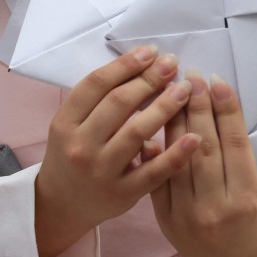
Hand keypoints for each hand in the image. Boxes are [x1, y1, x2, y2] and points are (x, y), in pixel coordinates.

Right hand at [34, 47, 201, 256]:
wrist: (61, 204)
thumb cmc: (71, 155)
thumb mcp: (70, 125)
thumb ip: (98, 101)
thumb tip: (141, 67)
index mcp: (65, 123)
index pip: (96, 85)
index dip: (125, 65)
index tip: (150, 52)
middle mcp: (80, 145)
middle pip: (119, 104)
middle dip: (149, 79)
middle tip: (172, 63)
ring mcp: (101, 171)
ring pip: (137, 132)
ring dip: (165, 107)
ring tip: (185, 89)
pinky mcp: (123, 194)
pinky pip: (154, 171)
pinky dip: (176, 153)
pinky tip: (195, 136)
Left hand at [152, 71, 256, 256]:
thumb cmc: (249, 221)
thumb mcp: (254, 192)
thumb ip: (235, 159)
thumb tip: (209, 113)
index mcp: (246, 198)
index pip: (234, 144)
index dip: (225, 109)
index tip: (216, 80)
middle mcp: (215, 207)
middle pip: (204, 146)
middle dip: (196, 107)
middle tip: (190, 75)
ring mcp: (187, 215)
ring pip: (176, 159)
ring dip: (172, 120)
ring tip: (169, 89)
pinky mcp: (165, 219)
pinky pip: (156, 178)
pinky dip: (153, 151)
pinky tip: (147, 124)